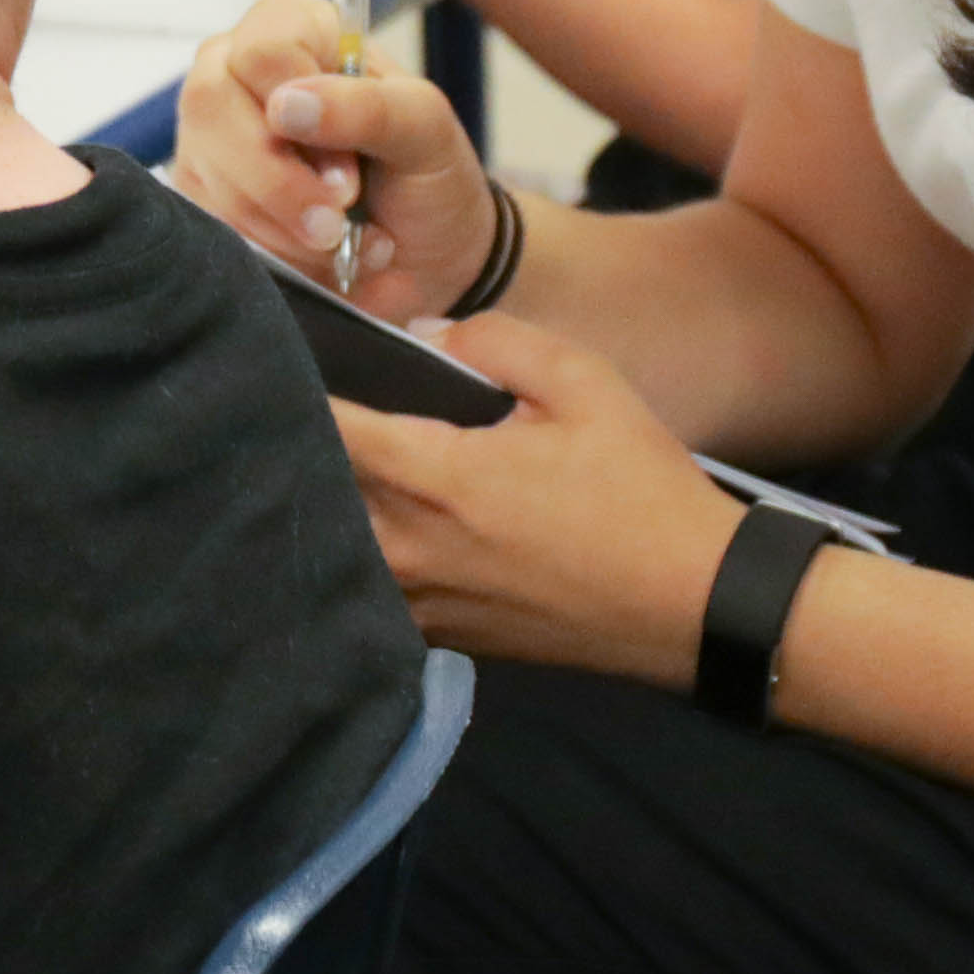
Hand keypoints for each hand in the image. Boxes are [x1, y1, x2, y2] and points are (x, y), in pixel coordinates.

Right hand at [172, 0, 494, 311]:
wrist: (425, 259)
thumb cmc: (427, 175)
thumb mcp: (425, 130)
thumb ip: (366, 107)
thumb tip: (286, 105)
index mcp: (297, 27)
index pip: (261, 51)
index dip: (299, 113)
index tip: (348, 170)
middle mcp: (238, 67)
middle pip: (212, 104)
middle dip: (278, 182)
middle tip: (334, 222)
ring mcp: (210, 131)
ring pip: (206, 170)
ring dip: (280, 226)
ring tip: (338, 239)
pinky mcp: (200, 191)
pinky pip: (207, 220)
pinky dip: (267, 250)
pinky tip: (311, 254)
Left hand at [328, 316, 750, 682]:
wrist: (693, 604)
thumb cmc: (643, 493)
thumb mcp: (585, 383)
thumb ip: (495, 340)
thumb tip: (427, 335)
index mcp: (438, 478)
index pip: (325, 429)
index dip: (293, 392)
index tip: (280, 364)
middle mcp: (413, 549)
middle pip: (315, 491)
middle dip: (301, 449)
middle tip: (292, 409)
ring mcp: (424, 603)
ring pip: (337, 548)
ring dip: (328, 508)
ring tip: (329, 466)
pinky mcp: (444, 637)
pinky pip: (372, 590)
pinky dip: (361, 557)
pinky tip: (381, 528)